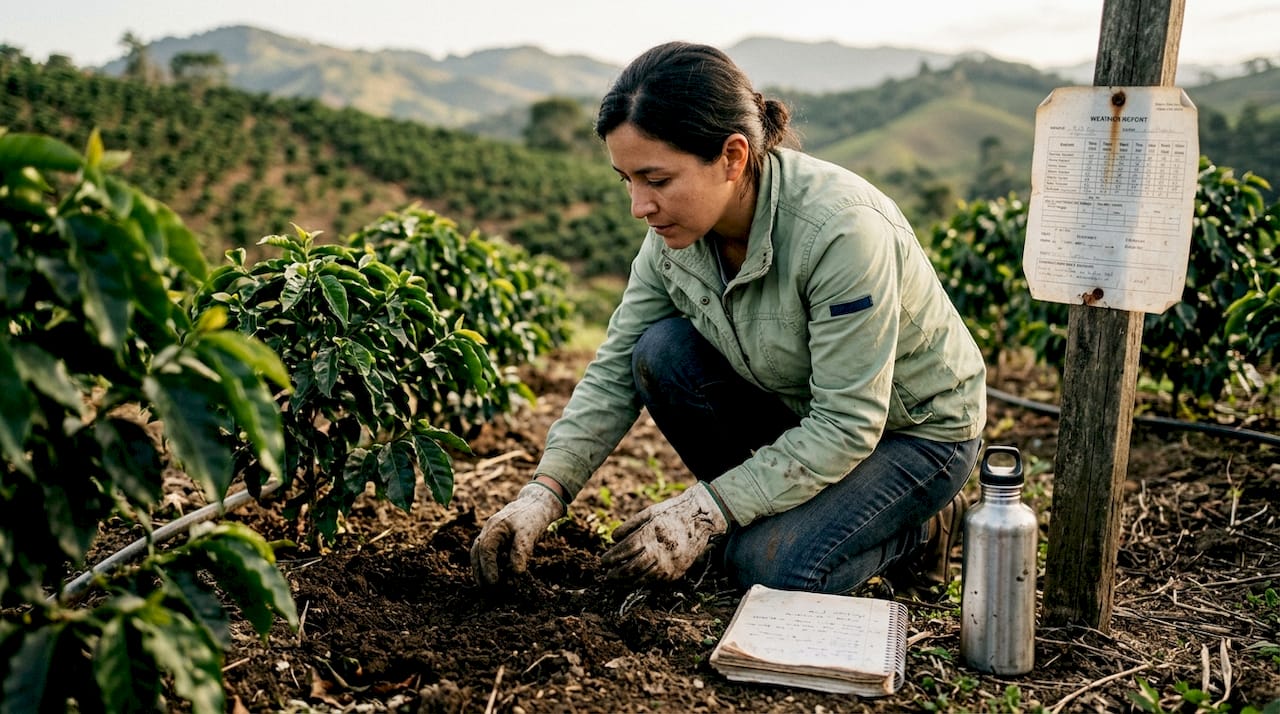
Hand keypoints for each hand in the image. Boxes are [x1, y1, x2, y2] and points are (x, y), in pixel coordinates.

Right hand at [470, 482, 565, 585]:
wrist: (535, 505)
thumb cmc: (532, 518)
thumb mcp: (529, 534)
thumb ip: (521, 551)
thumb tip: (516, 572)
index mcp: (494, 527)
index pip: (486, 550)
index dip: (488, 568)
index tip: (493, 583)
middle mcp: (488, 531)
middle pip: (477, 553)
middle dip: (480, 572)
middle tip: (487, 589)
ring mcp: (489, 534)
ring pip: (479, 554)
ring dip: (481, 570)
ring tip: (487, 586)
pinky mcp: (495, 539)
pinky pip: (486, 553)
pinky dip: (488, 565)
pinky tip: (495, 577)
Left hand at [601, 482, 728, 582]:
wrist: (699, 520)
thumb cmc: (671, 513)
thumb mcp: (650, 512)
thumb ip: (630, 525)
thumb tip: (613, 539)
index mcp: (652, 534)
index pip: (626, 549)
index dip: (613, 557)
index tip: (603, 561)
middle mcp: (661, 551)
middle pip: (633, 568)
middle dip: (617, 574)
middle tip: (607, 576)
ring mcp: (670, 563)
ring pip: (644, 578)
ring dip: (627, 582)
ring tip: (617, 581)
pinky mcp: (677, 572)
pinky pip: (656, 581)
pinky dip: (643, 582)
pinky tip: (634, 580)